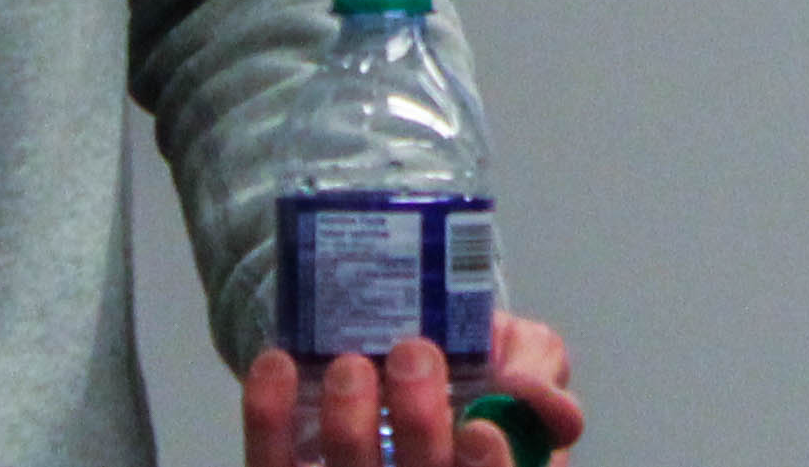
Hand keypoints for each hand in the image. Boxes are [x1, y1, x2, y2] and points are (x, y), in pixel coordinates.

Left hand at [245, 312, 581, 466]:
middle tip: (412, 353)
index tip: (477, 425)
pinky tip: (279, 366)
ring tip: (352, 363)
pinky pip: (275, 466)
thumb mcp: (523, 356)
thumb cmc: (472, 366)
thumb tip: (532, 394)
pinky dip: (269, 417)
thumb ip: (538, 369)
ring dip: (349, 425)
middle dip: (417, 426)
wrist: (398, 355)